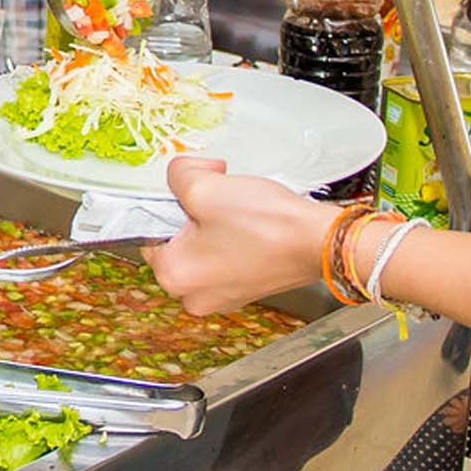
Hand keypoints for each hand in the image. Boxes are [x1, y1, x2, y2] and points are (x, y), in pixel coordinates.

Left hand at [142, 158, 334, 314]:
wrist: (321, 242)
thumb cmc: (267, 224)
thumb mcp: (206, 186)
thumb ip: (177, 175)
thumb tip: (178, 173)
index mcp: (173, 276)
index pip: (149, 230)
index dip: (172, 201)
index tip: (196, 191)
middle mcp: (193, 296)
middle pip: (177, 240)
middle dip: (195, 212)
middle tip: (221, 197)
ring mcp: (221, 297)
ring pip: (203, 247)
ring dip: (216, 224)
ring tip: (241, 212)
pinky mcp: (245, 291)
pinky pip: (226, 257)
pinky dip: (234, 239)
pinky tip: (253, 227)